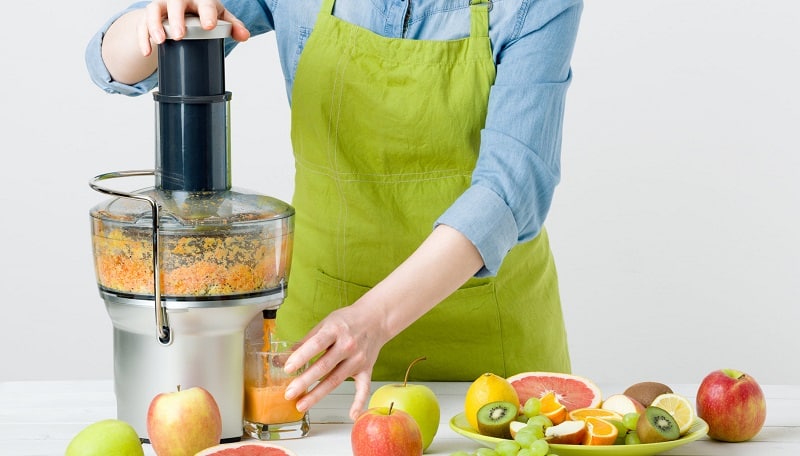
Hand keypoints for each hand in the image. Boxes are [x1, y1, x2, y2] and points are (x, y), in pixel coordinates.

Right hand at [138, 0, 249, 55]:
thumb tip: (244, 36)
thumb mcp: (220, 18)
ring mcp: (163, 7)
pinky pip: (142, 24)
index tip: (209, 26)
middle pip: (175, 3)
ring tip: (160, 41)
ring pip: (154, 10)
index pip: (205, 4)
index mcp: (200, 0)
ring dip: (155, 25)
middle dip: (177, 19)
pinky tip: (147, 51)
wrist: (182, 12)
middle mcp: (179, 0)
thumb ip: (233, 26)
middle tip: (180, 35)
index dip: (207, 14)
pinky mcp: (149, 16)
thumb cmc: (203, 14)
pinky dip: (143, 38)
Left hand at [282, 301, 389, 420]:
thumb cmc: (347, 321)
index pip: (316, 344)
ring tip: (301, 404)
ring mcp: (358, 359)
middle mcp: (348, 345)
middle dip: (304, 381)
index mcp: (335, 330)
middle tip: (289, 393)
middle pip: (324, 366)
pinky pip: (364, 388)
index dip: (301, 357)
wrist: (376, 319)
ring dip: (317, 394)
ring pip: (336, 379)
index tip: (288, 368)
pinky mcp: (367, 369)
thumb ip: (307, 341)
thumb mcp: (326, 323)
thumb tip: (284, 357)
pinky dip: (359, 402)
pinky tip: (351, 415)